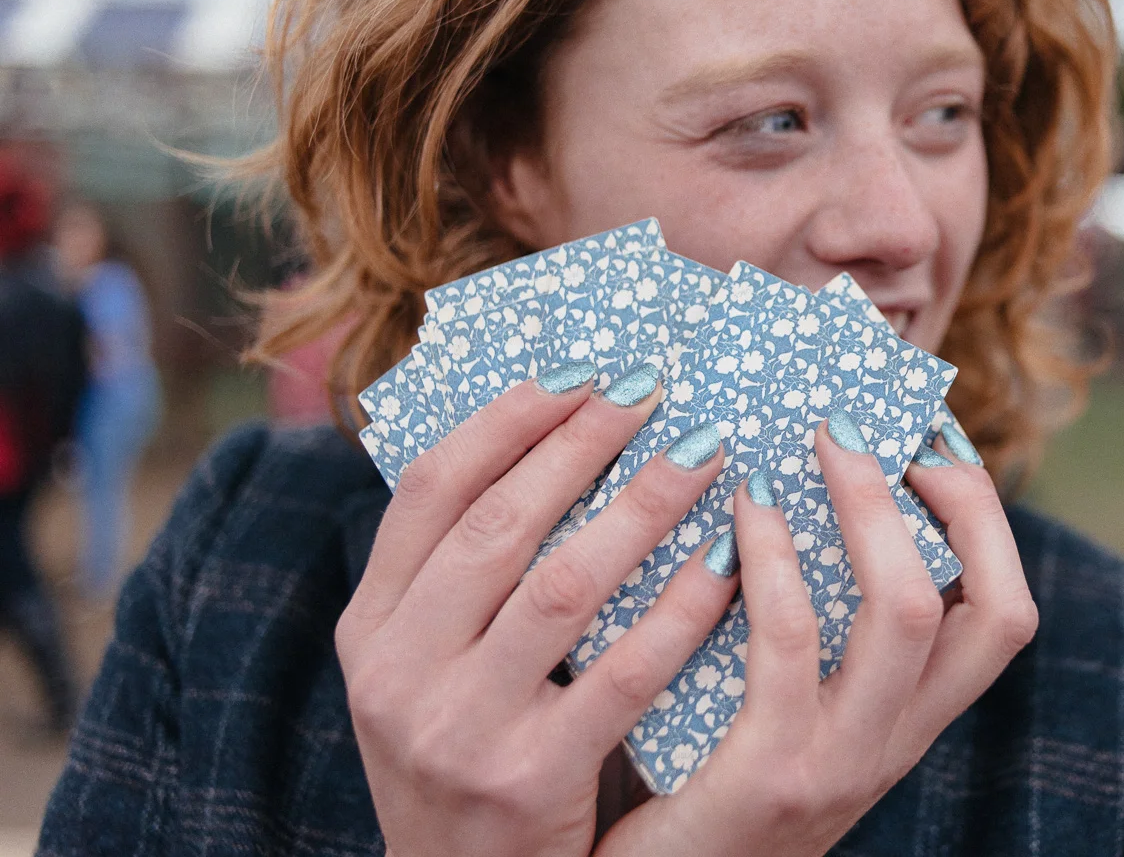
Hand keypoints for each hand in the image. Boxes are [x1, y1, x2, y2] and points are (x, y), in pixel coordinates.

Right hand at [335, 370, 740, 856]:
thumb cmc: (466, 752)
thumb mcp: (424, 668)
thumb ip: (461, 577)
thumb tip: (554, 440)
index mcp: (370, 627)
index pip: (433, 489)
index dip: (508, 417)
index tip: (579, 370)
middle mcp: (396, 671)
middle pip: (499, 522)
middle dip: (583, 441)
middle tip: (653, 388)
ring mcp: (458, 728)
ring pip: (563, 584)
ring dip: (642, 506)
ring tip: (703, 451)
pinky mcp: (529, 778)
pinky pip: (623, 673)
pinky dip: (680, 608)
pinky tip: (727, 559)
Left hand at [598, 416, 1037, 856]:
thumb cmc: (702, 781)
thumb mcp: (786, 711)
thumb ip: (805, 628)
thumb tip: (788, 480)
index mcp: (908, 722)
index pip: (1005, 614)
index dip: (986, 518)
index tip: (933, 437)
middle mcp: (897, 744)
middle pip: (994, 607)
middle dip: (954, 496)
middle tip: (877, 425)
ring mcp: (842, 764)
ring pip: (903, 611)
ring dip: (866, 507)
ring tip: (818, 441)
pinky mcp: (768, 776)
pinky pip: (789, 643)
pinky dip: (774, 559)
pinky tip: (744, 512)